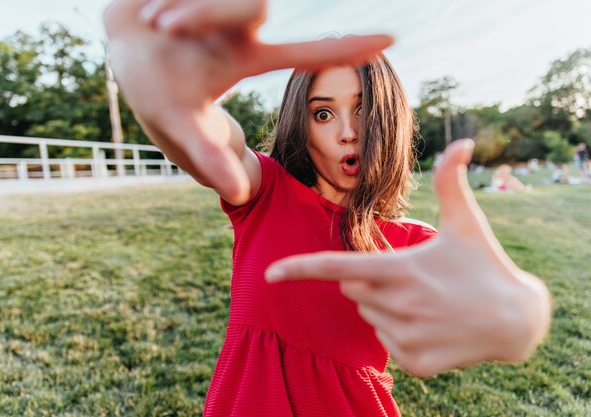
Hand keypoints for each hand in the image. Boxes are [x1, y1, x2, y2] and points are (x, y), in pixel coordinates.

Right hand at [104, 0, 393, 202]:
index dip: (345, 49)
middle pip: (252, 5)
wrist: (120, 44)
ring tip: (152, 21)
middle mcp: (239, 22)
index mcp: (245, 56)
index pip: (303, 53)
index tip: (393, 40)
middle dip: (201, 11)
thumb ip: (210, 160)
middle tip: (161, 24)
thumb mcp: (179, 130)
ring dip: (174, 9)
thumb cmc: (155, 91)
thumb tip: (241, 195)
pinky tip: (149, 9)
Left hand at [266, 139, 551, 377]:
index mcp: (400, 270)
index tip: (270, 273)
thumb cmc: (487, 265)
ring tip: (426, 300)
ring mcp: (407, 338)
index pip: (337, 268)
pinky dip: (399, 331)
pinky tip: (432, 324)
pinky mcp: (416, 362)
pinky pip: (386, 341)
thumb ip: (451, 181)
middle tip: (409, 276)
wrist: (518, 321)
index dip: (299, 268)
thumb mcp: (468, 222)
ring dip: (384, 306)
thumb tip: (463, 142)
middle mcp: (398, 306)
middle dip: (367, 279)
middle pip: (351, 289)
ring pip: (368, 315)